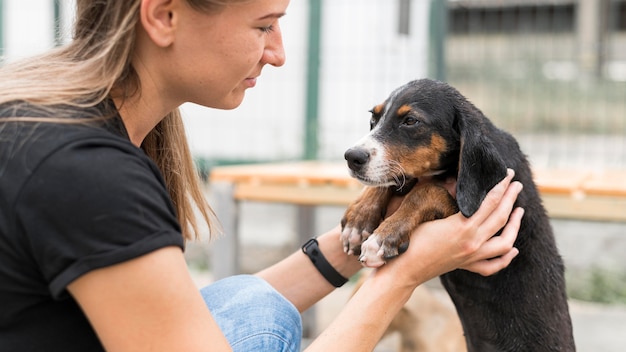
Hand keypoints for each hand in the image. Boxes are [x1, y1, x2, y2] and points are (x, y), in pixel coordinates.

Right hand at [376, 169, 522, 285]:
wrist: (405, 267)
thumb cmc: (412, 239)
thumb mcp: (429, 214)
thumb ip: (446, 199)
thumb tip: (456, 182)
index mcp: (463, 227)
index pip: (490, 202)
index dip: (501, 186)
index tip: (508, 174)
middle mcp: (473, 242)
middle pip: (501, 218)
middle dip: (511, 198)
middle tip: (517, 185)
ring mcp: (473, 256)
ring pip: (505, 242)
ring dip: (515, 226)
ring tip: (519, 211)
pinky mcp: (468, 266)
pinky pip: (494, 265)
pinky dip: (507, 257)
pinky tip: (513, 249)